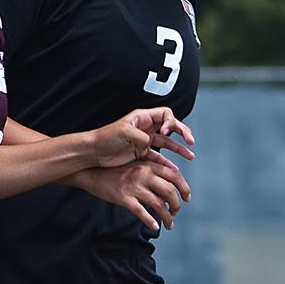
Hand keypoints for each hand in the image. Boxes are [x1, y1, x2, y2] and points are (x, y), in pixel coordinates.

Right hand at [72, 151, 191, 231]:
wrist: (93, 172)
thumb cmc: (117, 170)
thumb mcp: (137, 164)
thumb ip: (153, 171)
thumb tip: (172, 184)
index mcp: (149, 165)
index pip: (175, 176)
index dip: (184, 188)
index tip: (187, 198)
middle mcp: (144, 175)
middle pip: (170, 192)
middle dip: (177, 206)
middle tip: (176, 213)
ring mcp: (134, 187)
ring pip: (159, 205)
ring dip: (168, 217)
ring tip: (170, 224)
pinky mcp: (124, 198)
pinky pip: (142, 212)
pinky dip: (151, 221)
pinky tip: (155, 227)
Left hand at [77, 109, 196, 168]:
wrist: (93, 152)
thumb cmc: (106, 138)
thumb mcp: (124, 132)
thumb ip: (141, 136)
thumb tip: (151, 142)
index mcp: (142, 117)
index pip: (165, 114)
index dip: (170, 122)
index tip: (166, 131)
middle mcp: (146, 127)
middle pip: (170, 127)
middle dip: (182, 133)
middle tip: (190, 141)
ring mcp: (144, 140)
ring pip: (167, 143)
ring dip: (179, 149)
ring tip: (191, 156)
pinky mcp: (141, 153)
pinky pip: (158, 157)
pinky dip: (166, 162)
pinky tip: (174, 169)